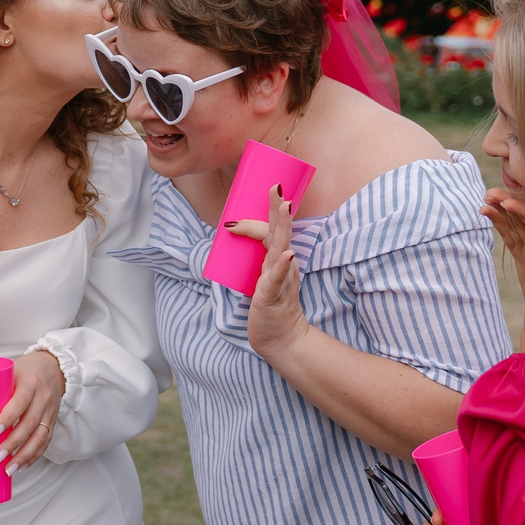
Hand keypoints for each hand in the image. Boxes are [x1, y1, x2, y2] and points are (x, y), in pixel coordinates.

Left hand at [0, 348, 64, 470]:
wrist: (54, 367)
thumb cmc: (24, 370)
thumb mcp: (9, 374)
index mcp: (30, 382)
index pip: (20, 402)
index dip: (7, 418)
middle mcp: (42, 397)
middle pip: (29, 424)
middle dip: (12, 444)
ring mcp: (50, 411)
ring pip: (40, 437)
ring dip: (24, 455)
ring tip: (9, 468)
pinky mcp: (52, 421)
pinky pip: (46, 441)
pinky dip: (34, 456)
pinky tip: (23, 466)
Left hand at [225, 185, 307, 360]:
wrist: (280, 338)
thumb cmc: (271, 306)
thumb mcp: (263, 276)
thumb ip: (259, 258)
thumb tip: (236, 235)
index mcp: (277, 258)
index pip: (272, 230)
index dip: (268, 212)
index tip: (269, 190)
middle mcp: (282, 264)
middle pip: (281, 232)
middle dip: (278, 208)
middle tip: (278, 186)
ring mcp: (279, 279)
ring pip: (280, 248)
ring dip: (282, 227)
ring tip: (286, 207)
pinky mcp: (273, 296)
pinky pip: (277, 278)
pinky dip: (282, 265)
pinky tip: (288, 254)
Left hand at [483, 186, 524, 354]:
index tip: (510, 201)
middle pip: (520, 226)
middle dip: (506, 207)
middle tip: (490, 191)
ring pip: (513, 231)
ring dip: (499, 214)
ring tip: (485, 198)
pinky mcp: (522, 260)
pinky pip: (510, 239)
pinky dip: (501, 224)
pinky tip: (491, 213)